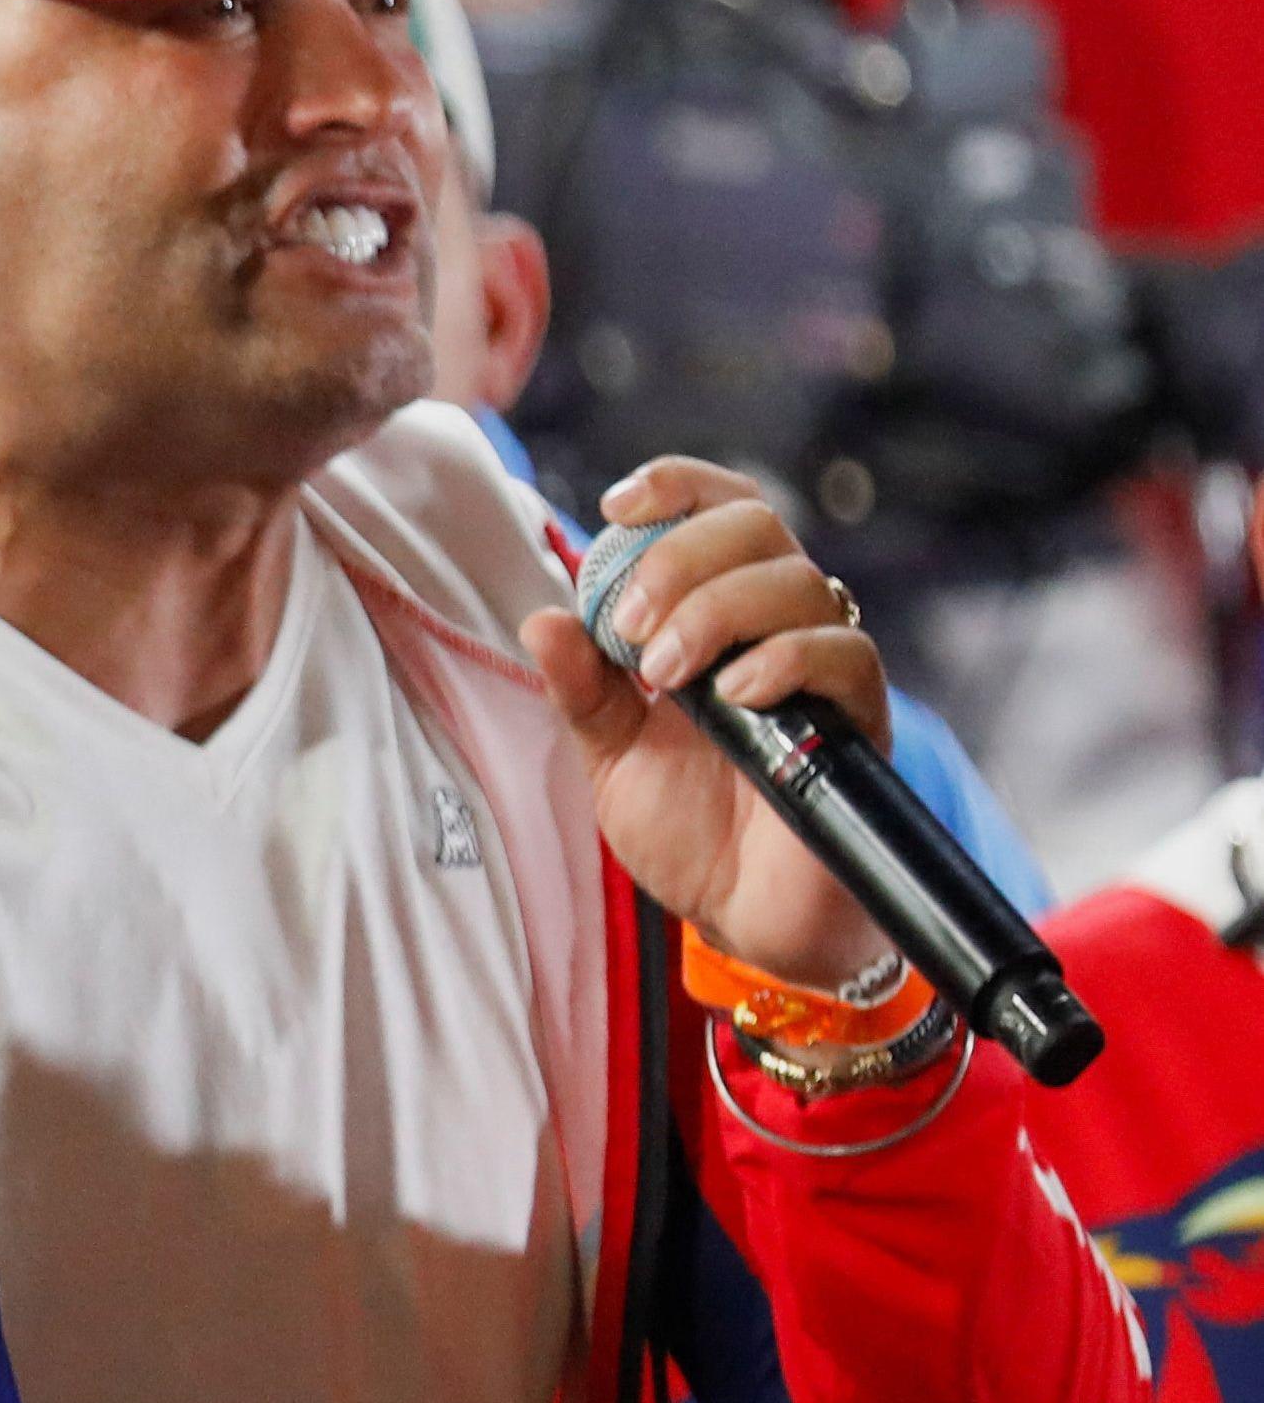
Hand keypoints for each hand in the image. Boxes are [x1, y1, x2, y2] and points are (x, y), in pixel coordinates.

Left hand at [519, 459, 895, 988]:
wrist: (741, 915)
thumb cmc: (685, 828)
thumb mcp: (609, 753)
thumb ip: (581, 688)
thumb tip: (540, 620)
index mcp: (717, 616)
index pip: (718, 511)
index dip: (677, 488)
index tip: (617, 506)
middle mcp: (776, 627)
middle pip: (759, 525)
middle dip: (684, 556)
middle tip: (633, 627)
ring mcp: (822, 671)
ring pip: (800, 580)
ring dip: (720, 610)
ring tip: (668, 675)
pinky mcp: (861, 721)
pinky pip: (846, 654)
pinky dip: (785, 658)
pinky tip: (736, 694)